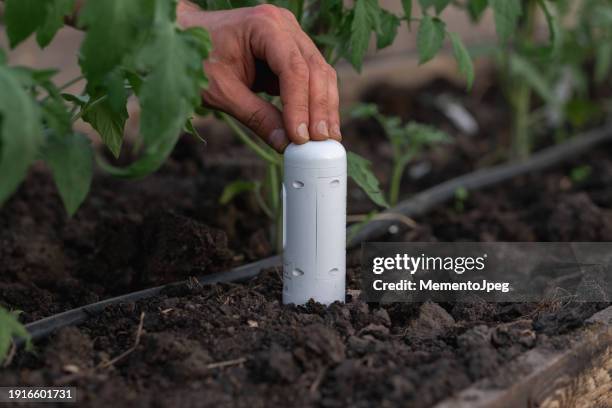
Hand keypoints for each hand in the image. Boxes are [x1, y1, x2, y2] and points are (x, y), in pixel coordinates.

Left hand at [177, 2, 340, 151]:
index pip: (293, 68)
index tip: (302, 137)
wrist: (183, 36)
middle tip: (322, 142)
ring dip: (324, 107)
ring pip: (320, 73)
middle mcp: (282, 24)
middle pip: (315, 69)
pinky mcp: (290, 52)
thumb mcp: (221, 91)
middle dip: (320, 109)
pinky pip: (310, 78)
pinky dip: (314, 103)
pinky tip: (317, 127)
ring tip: (326, 139)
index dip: (300, 105)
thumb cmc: (195, 58)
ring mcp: (289, 36)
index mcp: (263, 25)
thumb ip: (255, 116)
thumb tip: (285, 144)